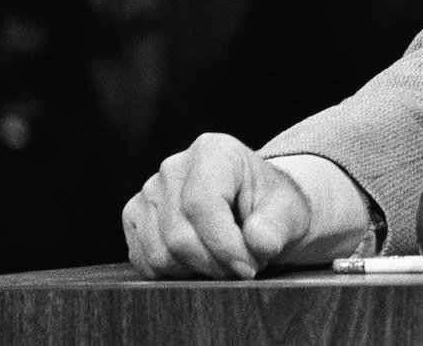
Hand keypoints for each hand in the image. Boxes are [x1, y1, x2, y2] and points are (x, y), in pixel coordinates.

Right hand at [122, 133, 312, 278]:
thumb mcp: (288, 211)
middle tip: (243, 268)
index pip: (203, 204)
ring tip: (226, 262)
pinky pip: (145, 261)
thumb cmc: (271, 206)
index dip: (225, 244)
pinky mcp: (134, 217)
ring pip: (160, 253)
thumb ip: (277, 225)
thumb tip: (258, 241)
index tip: (249, 267)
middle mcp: (173, 167)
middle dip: (215, 263)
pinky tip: (201, 262)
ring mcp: (149, 192)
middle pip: (179, 234)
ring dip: (196, 270)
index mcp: (213, 151)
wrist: (254, 209)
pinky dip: (174, 272)